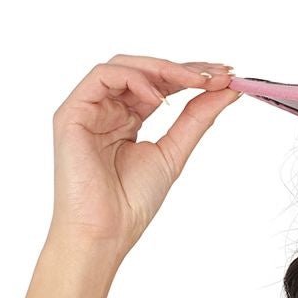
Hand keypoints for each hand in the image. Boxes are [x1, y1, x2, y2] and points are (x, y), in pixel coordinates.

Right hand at [47, 54, 242, 260]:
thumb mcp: (174, 152)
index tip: (226, 76)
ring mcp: (87, 109)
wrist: (106, 231)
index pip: (160, 85)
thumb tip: (226, 90)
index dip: (192, 76)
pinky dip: (134, 79)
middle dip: (184, 68)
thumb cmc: (131, 202)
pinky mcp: (71, 113)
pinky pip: (102, 77)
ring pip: (123, 66)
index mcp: (127, 120)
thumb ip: (197, 119)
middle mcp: (106, 110)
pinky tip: (160, 98)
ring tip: (196, 81)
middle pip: (144, 71)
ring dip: (163, 69)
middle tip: (217, 73)